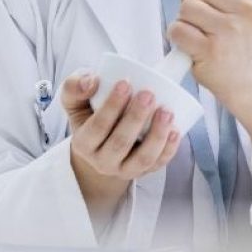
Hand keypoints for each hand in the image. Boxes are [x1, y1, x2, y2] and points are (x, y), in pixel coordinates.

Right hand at [60, 72, 181, 220]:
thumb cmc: (91, 114)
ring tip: (167, 111)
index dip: (111, 106)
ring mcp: (125, 169)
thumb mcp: (76, 101)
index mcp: (84, 144)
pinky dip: (169, 148)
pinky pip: (159, 163)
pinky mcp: (145, 170)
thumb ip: (74, 86)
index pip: (97, 128)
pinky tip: (176, 130)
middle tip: (148, 94)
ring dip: (156, 135)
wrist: (103, 144)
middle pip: (120, 144)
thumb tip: (92, 81)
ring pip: (142, 158)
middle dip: (135, 118)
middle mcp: (103, 161)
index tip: (125, 83)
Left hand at [167, 0, 251, 106]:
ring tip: (204, 33)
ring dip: (188, 20)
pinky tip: (194, 45)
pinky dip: (178, 36)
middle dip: (200, 3)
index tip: (227, 5)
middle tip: (213, 22)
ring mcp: (231, 31)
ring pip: (187, 6)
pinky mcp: (210, 50)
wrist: (245, 78)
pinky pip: (177, 28)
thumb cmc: (243, 34)